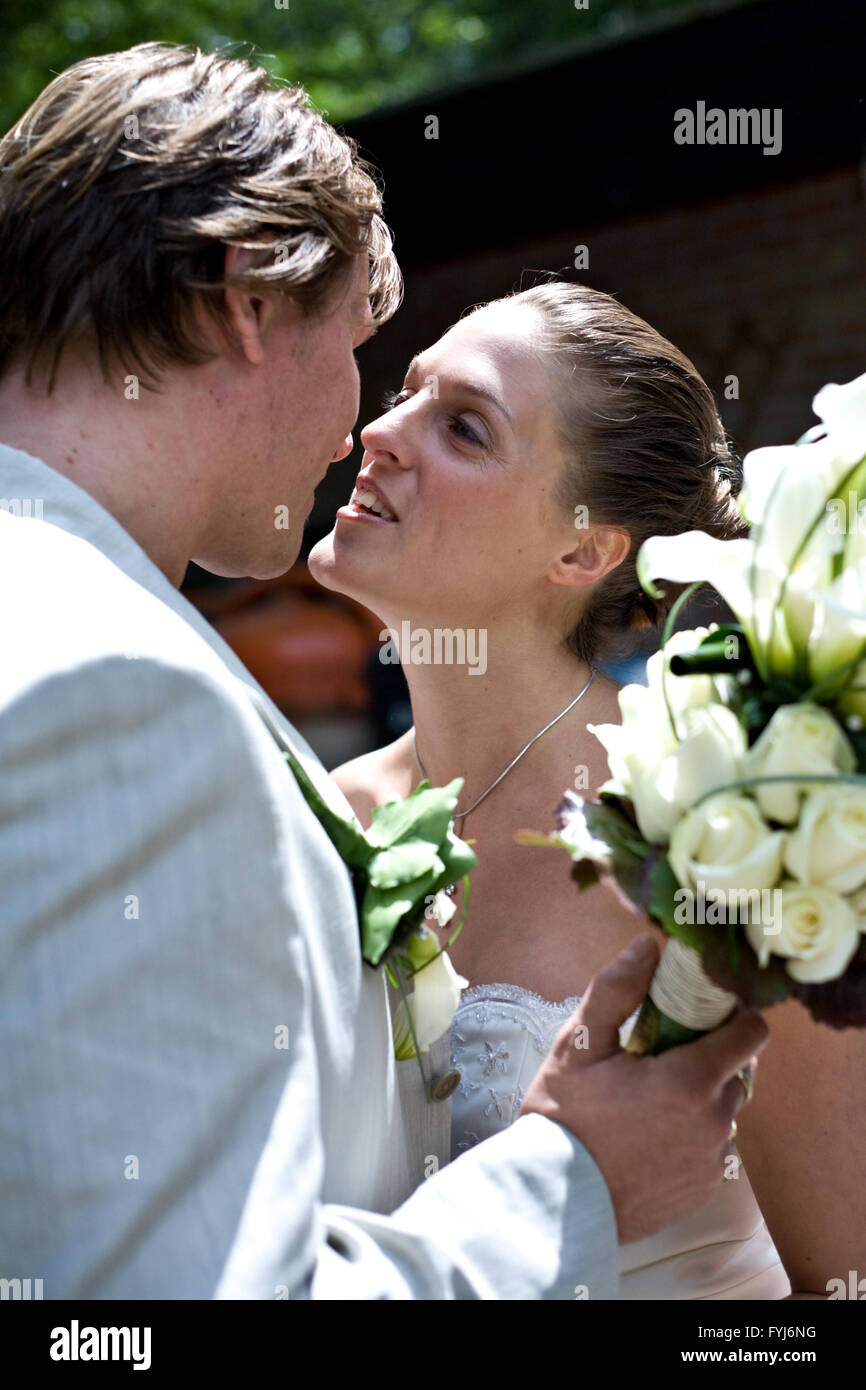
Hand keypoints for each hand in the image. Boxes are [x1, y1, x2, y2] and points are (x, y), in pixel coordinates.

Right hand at [520, 933, 768, 1243]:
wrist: (554, 1202)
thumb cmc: (564, 1117)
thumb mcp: (581, 1044)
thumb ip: (618, 989)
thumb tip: (648, 945)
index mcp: (690, 1081)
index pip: (751, 1033)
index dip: (730, 1015)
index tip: (699, 1013)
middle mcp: (714, 1122)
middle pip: (739, 1070)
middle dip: (710, 1056)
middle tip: (661, 1056)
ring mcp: (712, 1161)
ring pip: (726, 1110)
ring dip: (702, 1097)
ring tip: (651, 1100)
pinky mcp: (704, 1189)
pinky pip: (714, 1148)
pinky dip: (693, 1134)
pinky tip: (651, 1134)